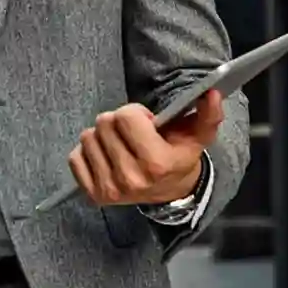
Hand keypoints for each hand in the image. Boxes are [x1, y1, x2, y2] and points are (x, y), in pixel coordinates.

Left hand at [68, 90, 223, 206]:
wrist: (170, 193)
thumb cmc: (180, 157)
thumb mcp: (199, 135)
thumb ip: (208, 114)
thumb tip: (212, 93)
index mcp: (156, 162)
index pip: (125, 116)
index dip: (136, 113)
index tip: (147, 123)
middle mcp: (130, 178)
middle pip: (103, 123)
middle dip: (118, 122)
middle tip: (133, 135)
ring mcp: (110, 189)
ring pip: (87, 137)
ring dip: (103, 137)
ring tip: (122, 146)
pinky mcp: (93, 195)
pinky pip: (74, 157)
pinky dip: (88, 153)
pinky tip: (107, 157)